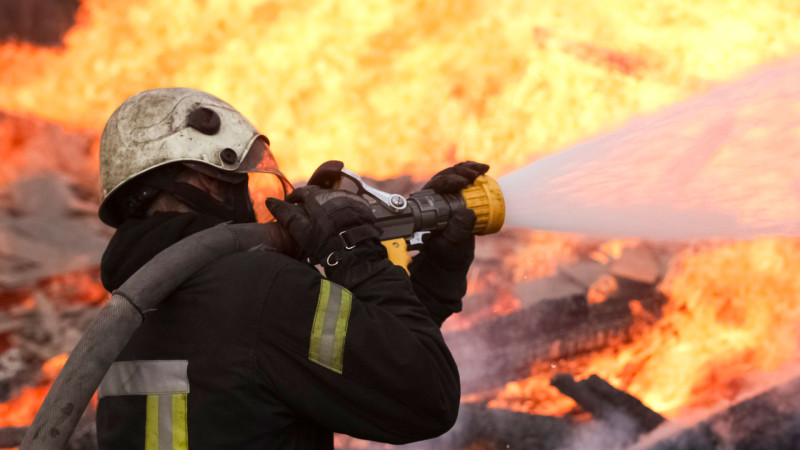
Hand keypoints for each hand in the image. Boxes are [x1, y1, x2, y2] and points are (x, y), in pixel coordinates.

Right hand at [265, 185, 379, 265]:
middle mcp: (334, 193)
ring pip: (334, 199)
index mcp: (317, 197)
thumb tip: (270, 201)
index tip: (291, 205)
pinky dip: (343, 210)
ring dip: (328, 206)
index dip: (294, 199)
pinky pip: (349, 204)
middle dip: (312, 203)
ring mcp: (349, 198)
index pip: (301, 192)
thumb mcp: (301, 230)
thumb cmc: (325, 242)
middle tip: (308, 215)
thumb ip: (285, 214)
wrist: (355, 250)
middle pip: (318, 195)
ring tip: (326, 221)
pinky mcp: (361, 206)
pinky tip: (341, 222)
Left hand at [419, 161, 488, 268]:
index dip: (447, 181)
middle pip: (444, 176)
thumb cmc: (446, 253)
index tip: (462, 182)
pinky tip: (484, 169)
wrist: (451, 257)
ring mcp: (445, 195)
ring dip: (468, 169)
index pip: (434, 187)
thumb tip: (467, 213)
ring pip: (454, 175)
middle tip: (475, 175)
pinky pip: (464, 179)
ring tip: (483, 169)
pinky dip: (474, 172)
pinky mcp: (457, 195)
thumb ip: (458, 232)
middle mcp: (433, 199)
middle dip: (460, 172)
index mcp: (426, 208)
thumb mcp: (451, 245)